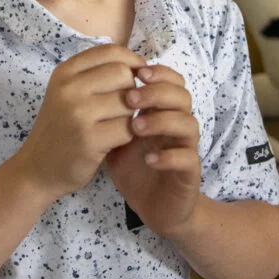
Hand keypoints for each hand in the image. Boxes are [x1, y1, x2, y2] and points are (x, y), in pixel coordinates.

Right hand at [15, 44, 144, 201]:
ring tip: (115, 124)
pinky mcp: (89, 139)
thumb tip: (139, 64)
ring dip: (130, 115)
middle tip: (122, 106)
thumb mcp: (67, 92)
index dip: (132, 60)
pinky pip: (127, 128)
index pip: (111, 51)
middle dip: (131, 90)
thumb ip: (96, 75)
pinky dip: (127, 135)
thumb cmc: (60, 128)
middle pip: (123, 74)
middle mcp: (69, 88)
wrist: (37, 168)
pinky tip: (113, 140)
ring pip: (129, 102)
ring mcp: (78, 113)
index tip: (138, 75)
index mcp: (65, 72)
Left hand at [104, 64, 200, 237]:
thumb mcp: (114, 136)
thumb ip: (109, 113)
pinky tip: (149, 159)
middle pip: (182, 95)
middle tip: (131, 97)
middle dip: (157, 92)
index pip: (169, 81)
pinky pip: (188, 158)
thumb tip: (88, 84)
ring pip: (188, 123)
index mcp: (161, 112)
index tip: (134, 71)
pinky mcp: (189, 174)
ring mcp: (185, 148)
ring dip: (162, 120)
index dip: (157, 72)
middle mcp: (177, 126)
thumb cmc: (132, 167)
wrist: (151, 207)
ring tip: (135, 127)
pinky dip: (169, 156)